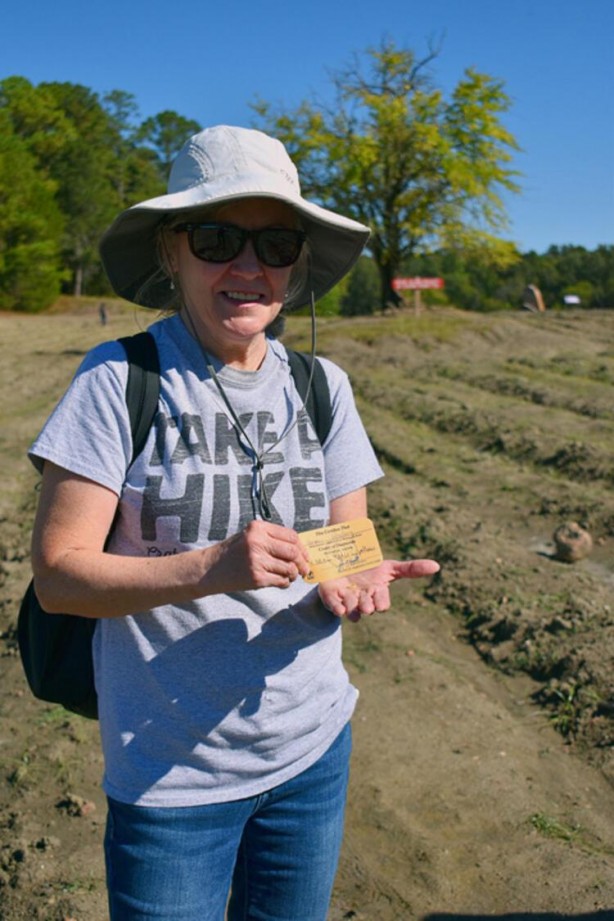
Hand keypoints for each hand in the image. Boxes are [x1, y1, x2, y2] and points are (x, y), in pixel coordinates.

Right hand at [203, 520, 310, 593]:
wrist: (210, 569)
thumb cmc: (233, 552)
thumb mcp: (250, 536)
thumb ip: (272, 539)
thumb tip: (300, 549)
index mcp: (258, 528)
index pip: (291, 536)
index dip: (302, 547)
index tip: (306, 555)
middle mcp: (258, 542)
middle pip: (293, 552)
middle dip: (302, 563)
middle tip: (304, 569)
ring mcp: (257, 560)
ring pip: (289, 568)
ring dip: (293, 574)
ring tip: (290, 576)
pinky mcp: (256, 578)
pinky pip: (281, 581)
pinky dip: (285, 582)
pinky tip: (280, 581)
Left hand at [318, 558, 439, 621]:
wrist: (345, 558)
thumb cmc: (370, 566)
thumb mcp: (390, 566)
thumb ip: (412, 568)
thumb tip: (437, 566)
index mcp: (377, 594)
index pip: (382, 605)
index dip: (380, 601)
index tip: (377, 591)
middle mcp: (363, 601)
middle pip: (367, 609)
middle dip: (367, 605)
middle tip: (364, 599)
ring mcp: (347, 600)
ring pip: (351, 611)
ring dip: (352, 604)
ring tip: (350, 593)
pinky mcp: (331, 597)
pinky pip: (333, 607)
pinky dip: (336, 607)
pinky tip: (339, 607)